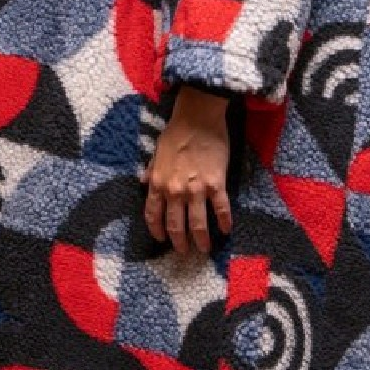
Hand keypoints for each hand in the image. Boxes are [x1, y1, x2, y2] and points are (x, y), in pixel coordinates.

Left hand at [143, 86, 232, 254]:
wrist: (198, 117)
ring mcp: (196, 189)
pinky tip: (227, 229)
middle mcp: (174, 191)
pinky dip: (224, 221)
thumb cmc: (176, 131)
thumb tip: (142, 181)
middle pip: (176, 225)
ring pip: (198, 224)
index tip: (162, 239)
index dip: (158, 230)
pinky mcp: (216, 184)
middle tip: (184, 252)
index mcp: (157, 183)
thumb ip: (150, 170)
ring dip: (201, 240)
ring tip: (204, 249)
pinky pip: (221, 209)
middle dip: (179, 242)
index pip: (153, 215)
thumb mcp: (156, 151)